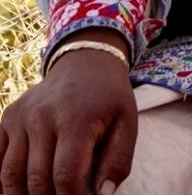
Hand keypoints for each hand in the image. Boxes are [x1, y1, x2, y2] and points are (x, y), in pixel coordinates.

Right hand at [0, 28, 136, 194]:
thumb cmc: (108, 98)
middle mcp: (42, 116)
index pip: (66, 175)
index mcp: (75, 118)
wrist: (85, 61)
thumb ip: (118, 162)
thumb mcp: (127, 123)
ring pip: (10, 175)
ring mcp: (21, 116)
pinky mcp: (8, 118)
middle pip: (37, 179)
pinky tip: (18, 191)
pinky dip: (2, 182)